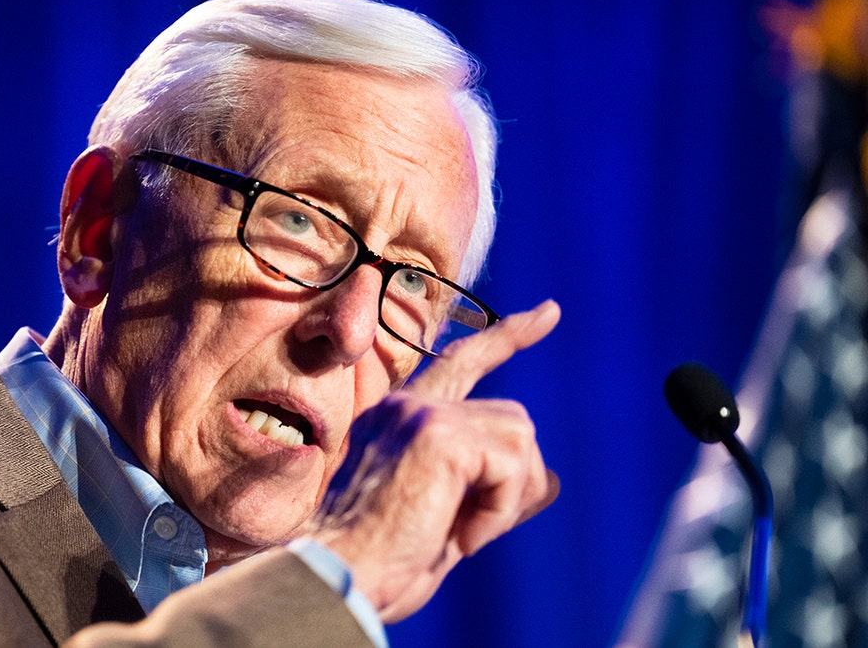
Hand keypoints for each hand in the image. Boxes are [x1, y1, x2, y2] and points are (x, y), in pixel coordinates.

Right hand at [309, 300, 560, 622]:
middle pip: (511, 420)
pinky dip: (498, 512)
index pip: (461, 362)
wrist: (339, 578)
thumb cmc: (380, 564)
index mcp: (398, 419)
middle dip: (512, 482)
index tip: (548, 313)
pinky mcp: (437, 435)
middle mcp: (406, 406)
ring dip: (504, 499)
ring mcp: (420, 414)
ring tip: (458, 535)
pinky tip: (459, 538)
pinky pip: (510, 466)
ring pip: (518, 438)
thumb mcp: (442, 518)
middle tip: (469, 530)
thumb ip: (487, 489)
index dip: (508, 337)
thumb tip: (552, 478)